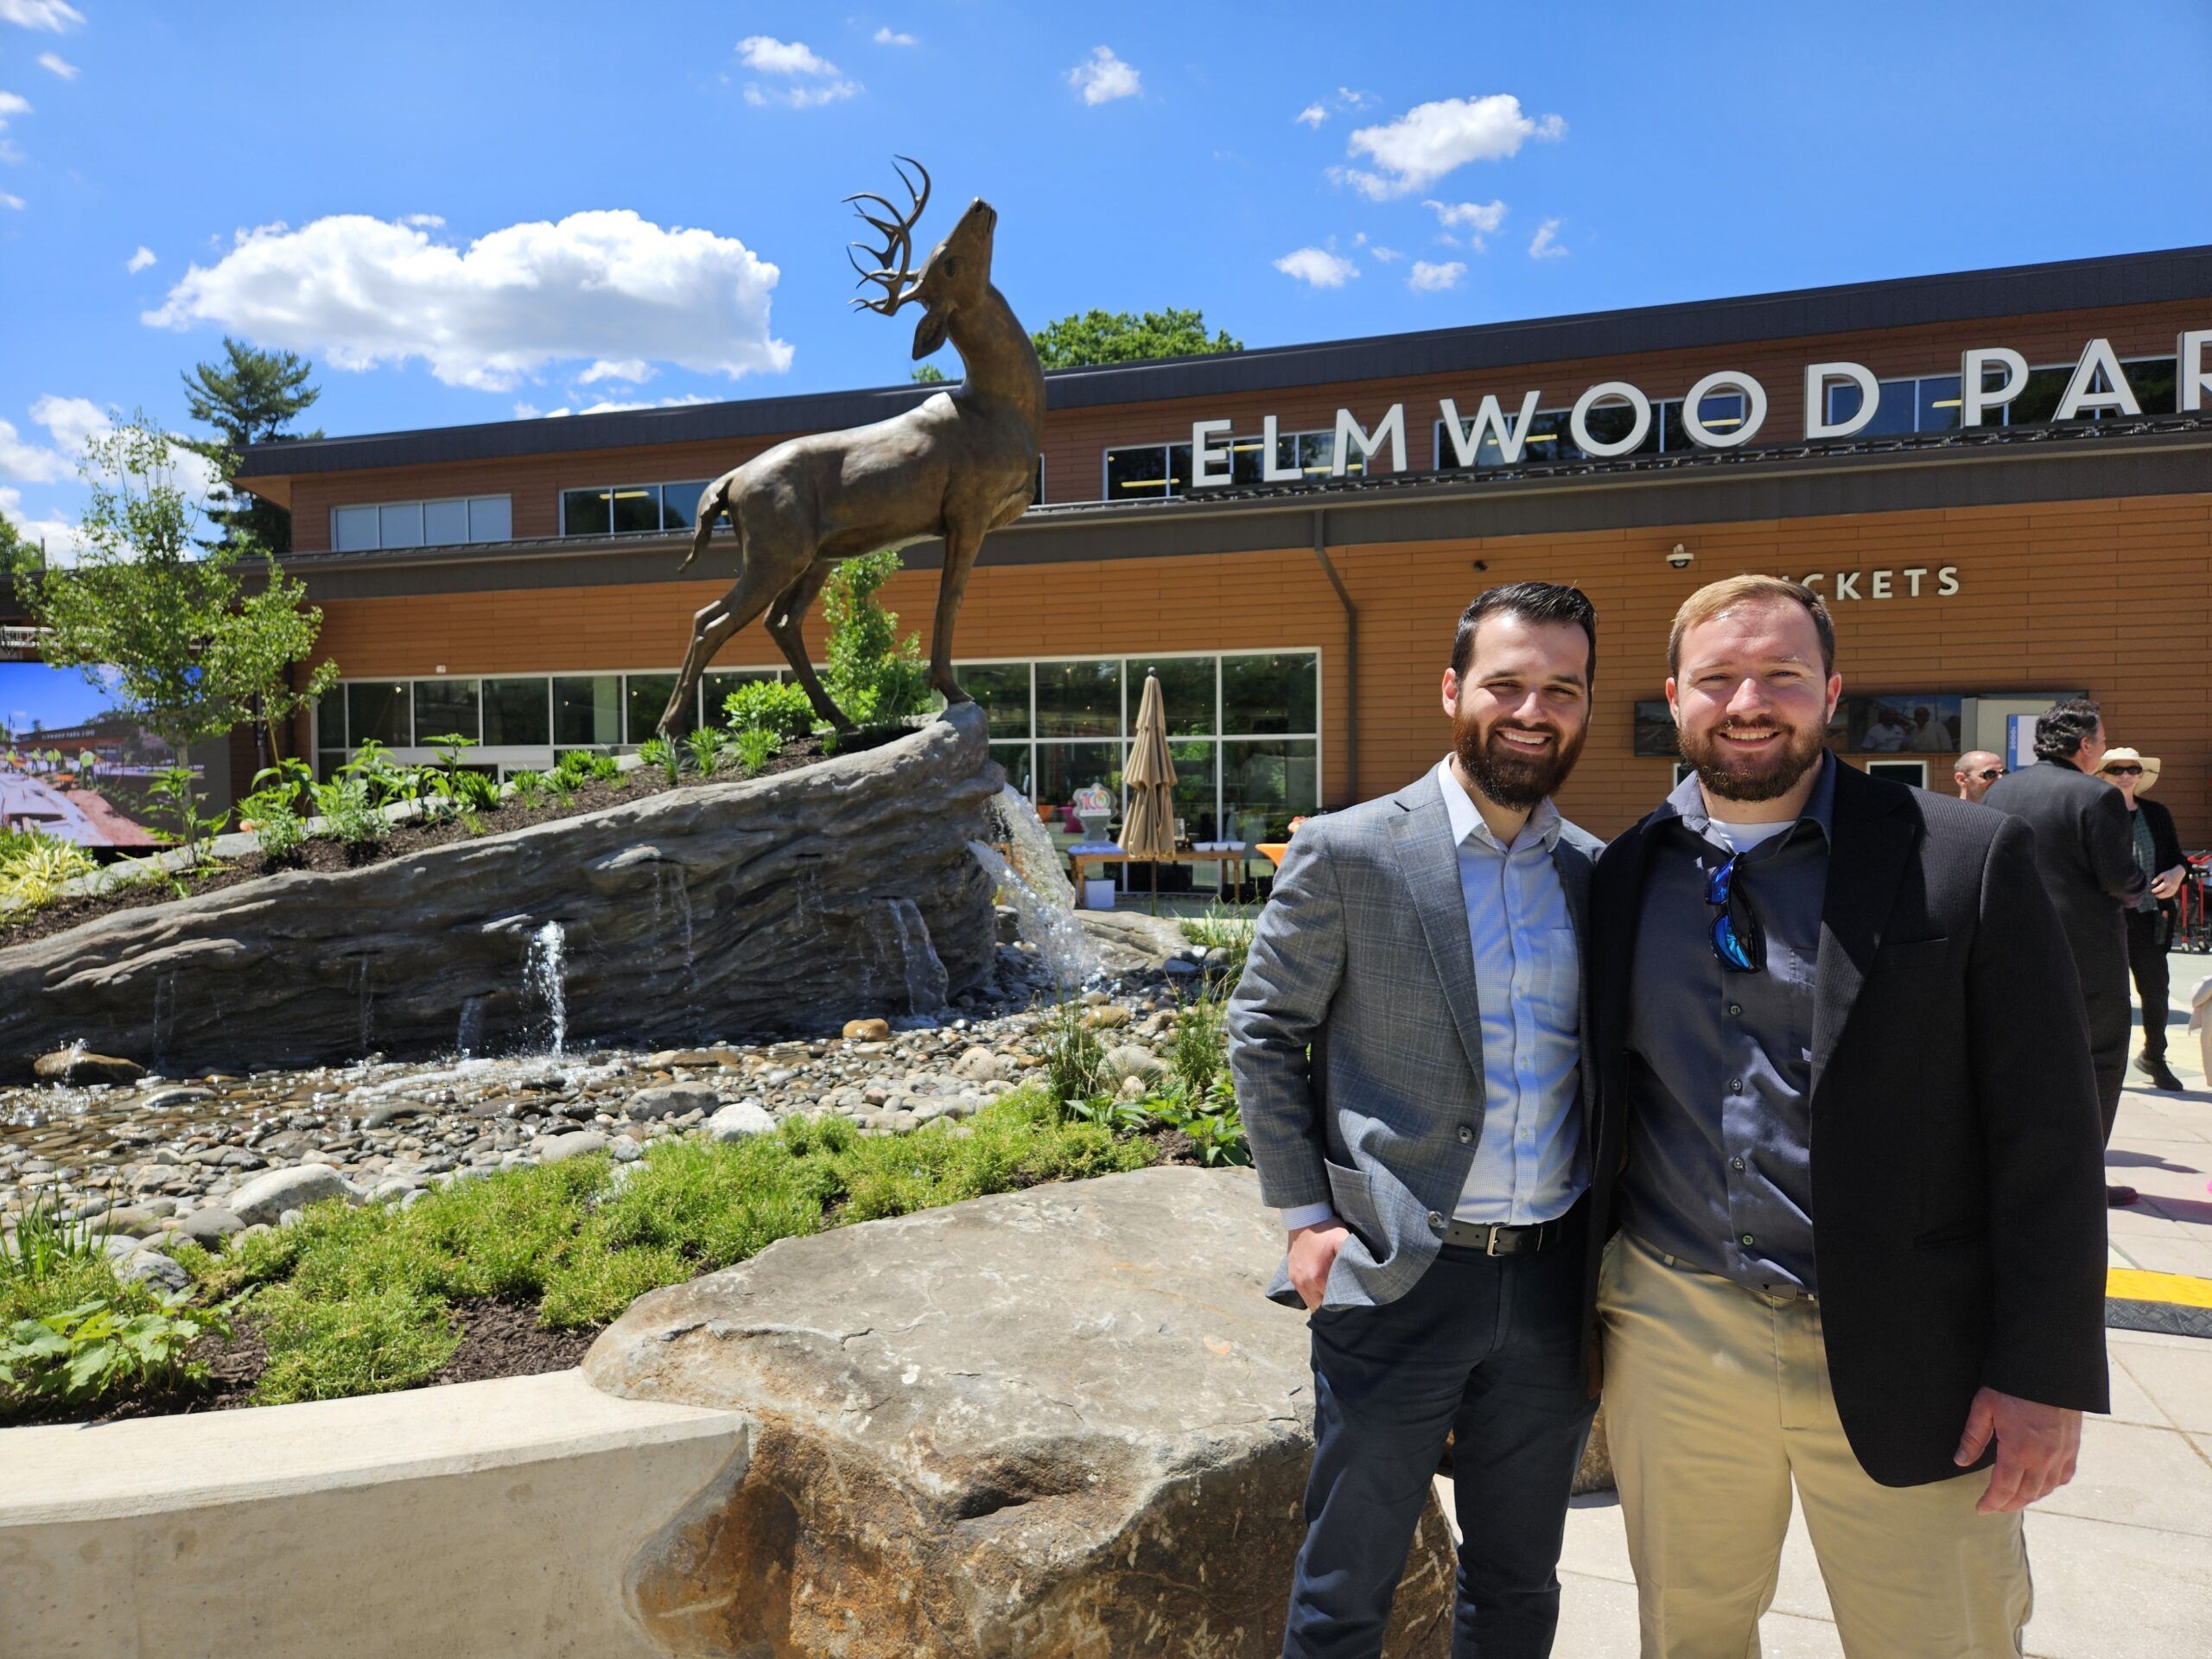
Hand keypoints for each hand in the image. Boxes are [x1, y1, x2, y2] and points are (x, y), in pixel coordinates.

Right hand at [1287, 1220, 1351, 1310]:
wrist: (1304, 1216)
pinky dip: (1314, 1294)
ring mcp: (1296, 1280)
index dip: (1343, 1305)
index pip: (1332, 1304)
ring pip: (1311, 1303)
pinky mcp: (1292, 1276)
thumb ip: (1352, 1258)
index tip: (1352, 1301)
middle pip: (1321, 1307)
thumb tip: (1364, 1277)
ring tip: (1335, 1296)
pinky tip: (1323, 1287)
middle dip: (1333, 1307)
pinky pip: (1304, 1294)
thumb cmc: (1327, 1229)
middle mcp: (1304, 1283)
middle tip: (1346, 1301)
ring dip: (1323, 1301)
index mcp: (1317, 1277)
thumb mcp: (1343, 1239)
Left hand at [1953, 1386, 2080, 1512]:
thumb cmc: (2012, 1386)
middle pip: (2025, 1494)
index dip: (1991, 1502)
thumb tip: (1960, 1462)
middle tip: (1993, 1507)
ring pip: (2045, 1489)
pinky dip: (2050, 1486)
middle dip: (2007, 1504)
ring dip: (2028, 1498)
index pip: (2004, 1489)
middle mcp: (2043, 1458)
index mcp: (2018, 1450)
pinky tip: (2040, 1486)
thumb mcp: (1984, 1407)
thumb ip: (1973, 1437)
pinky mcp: (2073, 1448)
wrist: (2049, 1370)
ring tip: (2013, 1499)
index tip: (1980, 1508)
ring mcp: (2061, 1455)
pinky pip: (2063, 1477)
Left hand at [2152, 864, 2186, 900]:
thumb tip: (2152, 883)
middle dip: (2160, 895)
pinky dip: (2167, 895)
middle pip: (2165, 892)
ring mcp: (2174, 887)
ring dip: (2163, 896)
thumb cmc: (2169, 873)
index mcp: (2168, 881)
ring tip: (2158, 896)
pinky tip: (2163, 896)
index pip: (2161, 887)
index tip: (2152, 891)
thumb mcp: (2162, 874)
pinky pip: (2172, 893)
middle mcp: (2172, 885)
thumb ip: (2157, 878)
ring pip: (2169, 894)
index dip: (2156, 890)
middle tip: (2155, 895)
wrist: (2179, 872)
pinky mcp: (2176, 888)